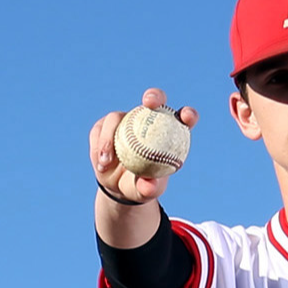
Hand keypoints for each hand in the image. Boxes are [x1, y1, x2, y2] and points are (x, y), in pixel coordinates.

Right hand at [90, 87, 196, 206]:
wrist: (118, 187)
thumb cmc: (141, 186)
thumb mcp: (147, 191)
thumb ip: (149, 188)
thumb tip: (148, 185)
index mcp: (168, 131)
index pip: (183, 118)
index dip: (188, 114)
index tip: (186, 117)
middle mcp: (147, 119)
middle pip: (154, 99)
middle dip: (154, 96)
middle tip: (149, 103)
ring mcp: (124, 120)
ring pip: (116, 117)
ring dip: (109, 137)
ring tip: (107, 161)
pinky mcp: (104, 126)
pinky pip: (99, 131)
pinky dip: (99, 147)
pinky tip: (102, 164)